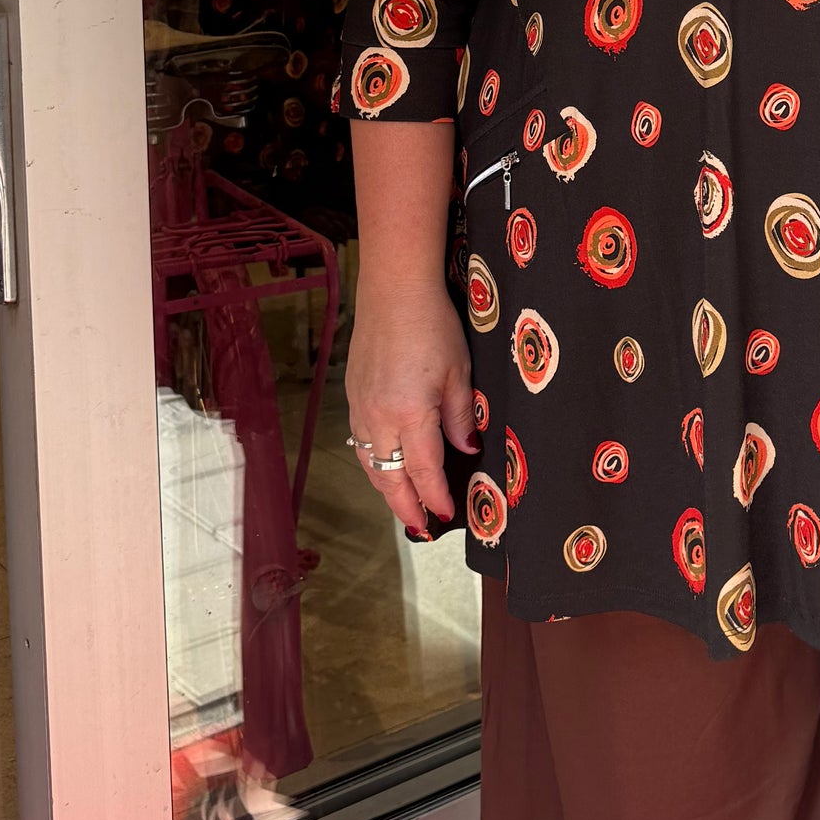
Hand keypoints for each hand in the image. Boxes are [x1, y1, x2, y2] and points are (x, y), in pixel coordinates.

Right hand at [344, 276, 476, 535]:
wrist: (393, 291)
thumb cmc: (434, 326)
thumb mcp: (459, 372)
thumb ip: (461, 417)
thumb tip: (467, 451)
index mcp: (410, 415)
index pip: (424, 472)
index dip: (435, 498)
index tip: (447, 516)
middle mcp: (379, 418)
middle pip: (390, 478)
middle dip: (406, 507)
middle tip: (422, 527)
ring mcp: (361, 408)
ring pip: (370, 464)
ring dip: (387, 488)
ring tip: (405, 504)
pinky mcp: (353, 396)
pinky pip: (360, 443)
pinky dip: (374, 463)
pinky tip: (386, 466)